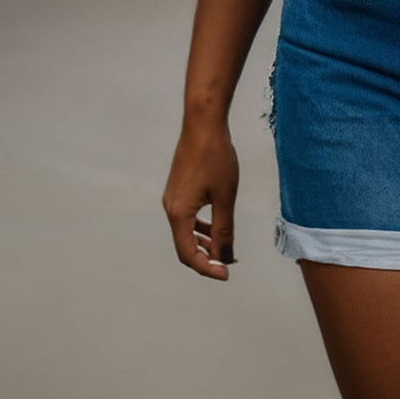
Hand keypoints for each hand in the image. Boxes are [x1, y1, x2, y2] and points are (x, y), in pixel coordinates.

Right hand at [162, 118, 240, 281]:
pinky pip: (186, 217)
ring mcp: (172, 198)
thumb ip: (224, 229)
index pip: (188, 254)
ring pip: (185, 231)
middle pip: (184, 246)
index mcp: (178, 213)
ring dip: (203, 243)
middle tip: (228, 263)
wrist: (203, 124)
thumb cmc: (216, 158)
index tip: (227, 274)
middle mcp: (170, 208)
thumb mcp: (225, 197)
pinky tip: (215, 226)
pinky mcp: (178, 189)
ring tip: (225, 248)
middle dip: (206, 258)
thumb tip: (225, 257)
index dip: (207, 268)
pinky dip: (200, 227)